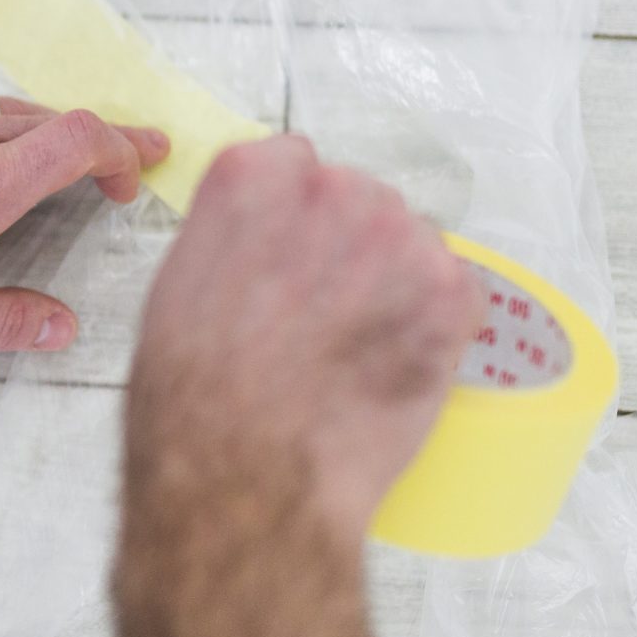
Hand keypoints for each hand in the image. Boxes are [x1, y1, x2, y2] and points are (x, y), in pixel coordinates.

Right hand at [124, 135, 480, 547]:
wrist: (248, 472)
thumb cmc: (195, 397)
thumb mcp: (179, 288)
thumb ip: (232, 239)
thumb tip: (263, 248)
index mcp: (253, 177)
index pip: (294, 165)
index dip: (292, 222)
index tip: (288, 261)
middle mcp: (333, 188)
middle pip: (360, 200)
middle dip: (349, 250)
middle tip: (324, 317)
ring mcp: (400, 239)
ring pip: (411, 245)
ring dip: (395, 285)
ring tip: (358, 352)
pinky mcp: (451, 297)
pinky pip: (457, 293)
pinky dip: (438, 326)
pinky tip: (396, 364)